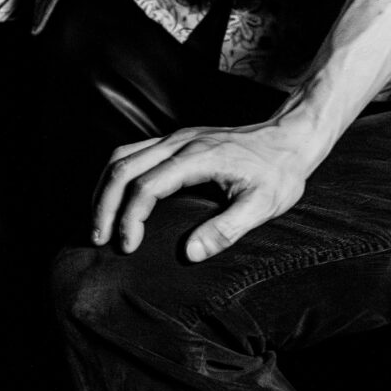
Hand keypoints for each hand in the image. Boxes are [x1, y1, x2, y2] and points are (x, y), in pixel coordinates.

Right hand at [90, 114, 329, 262]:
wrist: (291, 138)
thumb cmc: (280, 172)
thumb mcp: (264, 204)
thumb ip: (228, 229)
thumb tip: (190, 252)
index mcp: (199, 157)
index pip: (147, 186)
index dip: (130, 218)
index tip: (127, 247)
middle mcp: (181, 142)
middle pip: (123, 167)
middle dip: (104, 205)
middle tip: (98, 240)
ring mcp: (177, 137)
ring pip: (122, 156)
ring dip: (104, 189)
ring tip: (99, 224)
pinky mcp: (177, 139)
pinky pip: (133, 152)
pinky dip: (115, 177)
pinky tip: (115, 200)